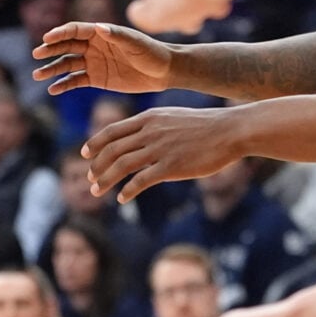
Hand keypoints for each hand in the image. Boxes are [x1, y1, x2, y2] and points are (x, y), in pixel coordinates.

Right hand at [32, 21, 173, 95]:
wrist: (163, 72)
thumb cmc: (151, 52)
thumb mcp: (135, 43)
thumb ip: (117, 36)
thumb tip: (99, 28)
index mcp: (100, 33)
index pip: (74, 31)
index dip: (59, 33)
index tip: (46, 39)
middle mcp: (93, 46)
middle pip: (66, 46)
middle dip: (50, 50)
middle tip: (36, 55)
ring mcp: (93, 63)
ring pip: (67, 64)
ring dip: (52, 69)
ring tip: (38, 75)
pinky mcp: (96, 79)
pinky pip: (76, 81)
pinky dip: (63, 85)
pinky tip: (53, 89)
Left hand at [84, 105, 242, 200]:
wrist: (230, 130)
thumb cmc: (205, 125)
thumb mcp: (172, 117)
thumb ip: (153, 125)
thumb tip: (140, 138)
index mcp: (148, 118)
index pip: (111, 131)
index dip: (94, 143)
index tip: (85, 154)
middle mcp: (149, 132)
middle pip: (112, 150)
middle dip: (96, 166)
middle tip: (90, 179)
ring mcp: (159, 149)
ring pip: (121, 165)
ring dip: (105, 180)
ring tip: (97, 191)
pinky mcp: (171, 166)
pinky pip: (141, 180)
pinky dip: (127, 191)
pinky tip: (122, 199)